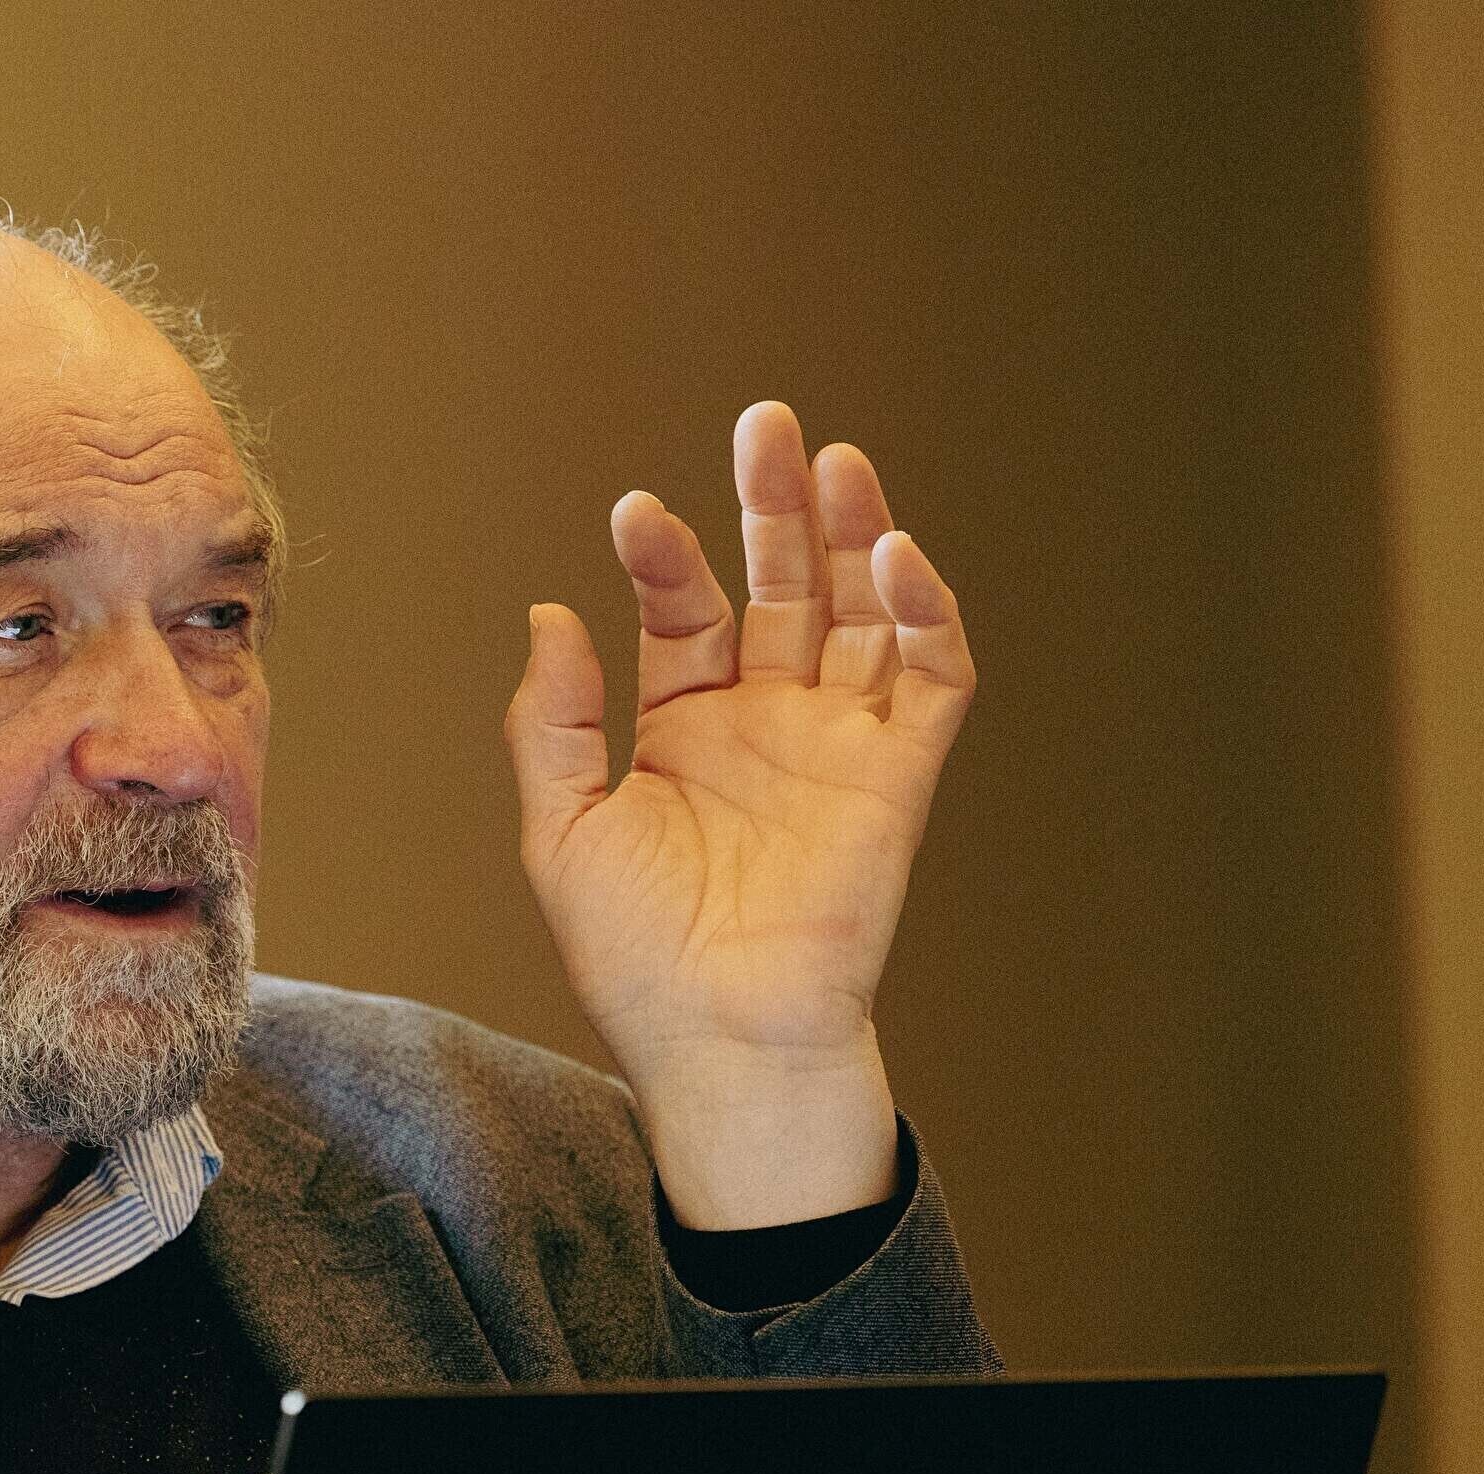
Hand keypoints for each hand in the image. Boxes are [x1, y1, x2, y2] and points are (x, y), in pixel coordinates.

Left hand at [502, 401, 977, 1225]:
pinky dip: (925, 615)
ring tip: (835, 462)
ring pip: (860, 611)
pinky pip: (932, 679)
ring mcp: (838, 742)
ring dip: (855, 535)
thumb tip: (550, 613)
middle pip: (782, 585)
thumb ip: (554, 722)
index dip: (664, 557)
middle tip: (767, 425)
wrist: (714, 1037)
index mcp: (685, 727)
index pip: (684, 610)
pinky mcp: (900, 776)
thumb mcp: (562, 829)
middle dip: (777, 506)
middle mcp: (767, 720)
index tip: (634, 515)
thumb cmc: (633, 956)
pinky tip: (895, 558)